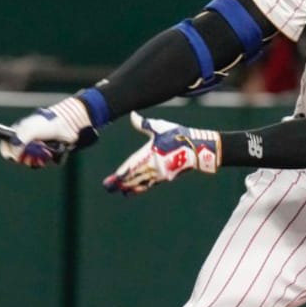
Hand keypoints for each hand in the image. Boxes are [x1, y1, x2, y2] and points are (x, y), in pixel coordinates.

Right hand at [0, 96, 98, 166]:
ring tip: (45, 153)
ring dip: (38, 160)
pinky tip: (51, 154)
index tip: (15, 157)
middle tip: (33, 154)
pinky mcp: (47, 155)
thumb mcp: (29, 130)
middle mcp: (26, 142)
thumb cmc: (47, 123)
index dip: (9, 153)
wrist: (68, 124)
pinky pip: (43, 164)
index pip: (6, 146)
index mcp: (18, 134)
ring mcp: (36, 149)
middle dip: (26, 158)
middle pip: (19, 158)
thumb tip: (14, 156)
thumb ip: (18, 141)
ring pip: (31, 163)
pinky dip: (47, 161)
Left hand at [103, 112, 221, 194]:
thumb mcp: (160, 127)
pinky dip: (140, 189)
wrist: (198, 148)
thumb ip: (144, 124)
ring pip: (140, 183)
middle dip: (120, 183)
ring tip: (119, 191)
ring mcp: (159, 174)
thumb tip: (133, 115)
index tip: (111, 180)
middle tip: (108, 188)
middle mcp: (152, 166)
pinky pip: (149, 185)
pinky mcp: (165, 177)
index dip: (120, 175)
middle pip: (133, 178)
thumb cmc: (178, 135)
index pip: (131, 167)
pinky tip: (133, 191)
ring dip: (129, 187)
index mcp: (149, 154)